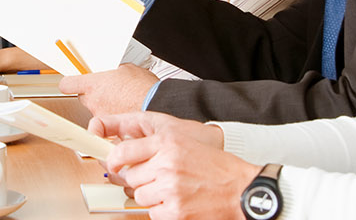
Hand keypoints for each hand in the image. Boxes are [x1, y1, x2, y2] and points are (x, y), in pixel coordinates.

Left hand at [58, 63, 159, 116]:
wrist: (157, 106)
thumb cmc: (143, 88)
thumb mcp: (127, 69)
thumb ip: (113, 71)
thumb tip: (112, 71)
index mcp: (93, 85)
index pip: (67, 84)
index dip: (69, 83)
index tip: (70, 82)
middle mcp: (93, 102)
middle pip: (83, 98)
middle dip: (93, 95)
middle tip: (107, 91)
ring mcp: (100, 116)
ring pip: (97, 111)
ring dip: (106, 107)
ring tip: (122, 102)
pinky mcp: (110, 129)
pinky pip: (108, 122)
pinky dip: (115, 118)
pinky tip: (126, 111)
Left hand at [91, 112, 253, 219]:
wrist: (241, 189)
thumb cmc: (217, 168)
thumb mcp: (186, 145)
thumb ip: (156, 148)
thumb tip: (126, 159)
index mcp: (168, 143)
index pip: (124, 151)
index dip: (113, 160)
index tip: (113, 165)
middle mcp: (166, 164)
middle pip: (131, 177)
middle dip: (141, 181)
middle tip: (157, 181)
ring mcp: (170, 189)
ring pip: (140, 197)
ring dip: (152, 197)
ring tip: (172, 192)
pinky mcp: (175, 210)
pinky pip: (153, 213)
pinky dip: (162, 211)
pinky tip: (178, 203)